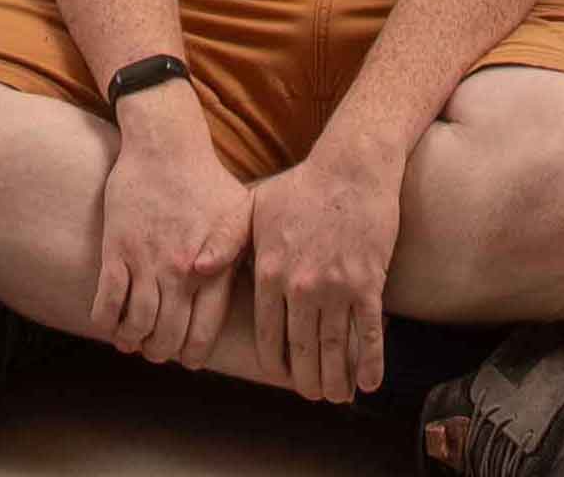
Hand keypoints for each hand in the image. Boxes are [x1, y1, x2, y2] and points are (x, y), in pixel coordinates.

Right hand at [88, 97, 251, 365]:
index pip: (203, 331)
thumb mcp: (241, 216)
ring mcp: (147, 263)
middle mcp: (180, 272)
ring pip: (137, 324)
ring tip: (133, 341)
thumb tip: (215, 284)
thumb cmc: (207, 181)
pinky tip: (109, 325)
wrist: (165, 146)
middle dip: (162, 351)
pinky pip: (108, 300)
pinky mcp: (117, 249)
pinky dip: (107, 322)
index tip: (186, 359)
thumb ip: (235, 254)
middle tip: (158, 351)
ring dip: (134, 340)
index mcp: (214, 269)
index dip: (192, 353)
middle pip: (168, 334)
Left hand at [246, 139, 406, 405]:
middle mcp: (299, 286)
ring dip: (336, 378)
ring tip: (337, 397)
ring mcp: (335, 287)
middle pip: (301, 348)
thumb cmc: (300, 185)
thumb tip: (194, 269)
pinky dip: (370, 360)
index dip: (276, 363)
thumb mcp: (251, 207)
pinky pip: (369, 331)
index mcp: (268, 272)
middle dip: (307, 379)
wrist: (351, 165)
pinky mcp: (367, 282)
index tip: (282, 376)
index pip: (268, 335)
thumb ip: (223, 241)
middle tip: (312, 395)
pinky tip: (368, 383)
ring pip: (334, 346)